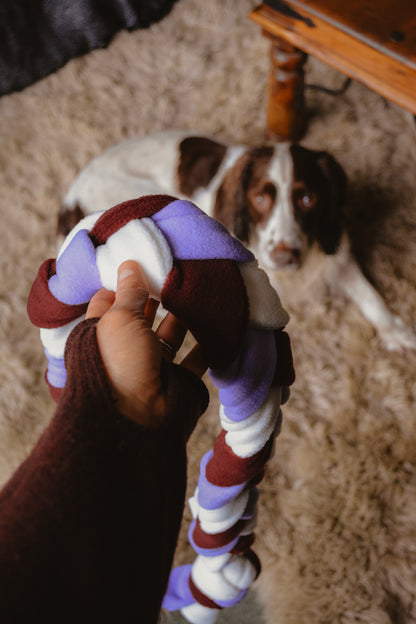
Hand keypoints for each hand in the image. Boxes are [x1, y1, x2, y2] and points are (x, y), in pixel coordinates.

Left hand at [86, 261, 206, 425]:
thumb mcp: (119, 319)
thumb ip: (130, 292)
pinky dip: (207, 344)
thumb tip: (129, 264)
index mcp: (103, 332)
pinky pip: (196, 358)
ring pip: (172, 333)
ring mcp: (153, 364)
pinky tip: (217, 324)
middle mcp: (127, 347)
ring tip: (201, 291)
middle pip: (145, 315)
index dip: (126, 280)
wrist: (135, 421)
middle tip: (180, 271)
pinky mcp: (178, 380)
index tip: (147, 261)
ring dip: (185, 316)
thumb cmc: (118, 365)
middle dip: (160, 295)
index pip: (111, 299)